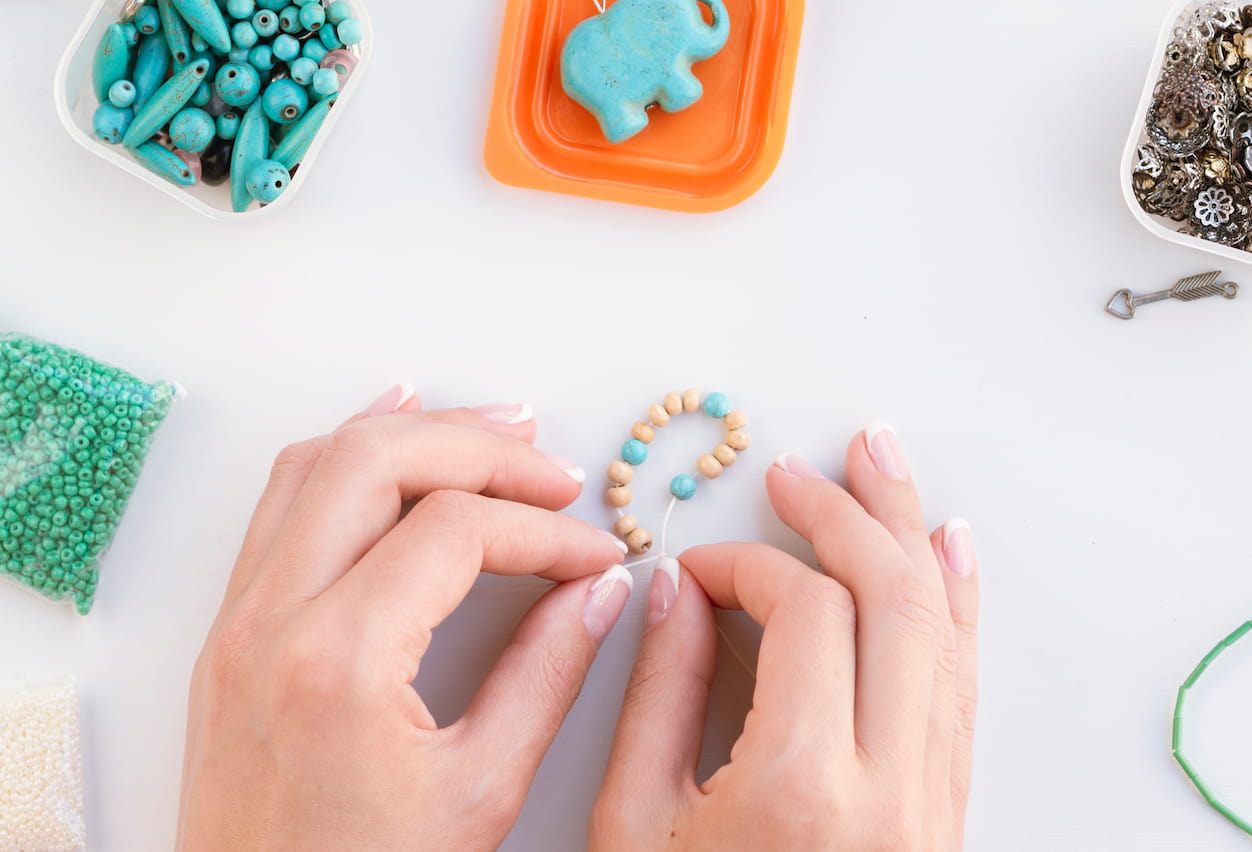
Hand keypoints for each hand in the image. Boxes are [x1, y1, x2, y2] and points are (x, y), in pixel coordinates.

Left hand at [177, 388, 632, 850]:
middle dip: (481, 448)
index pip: (457, 530)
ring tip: (488, 431)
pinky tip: (387, 436)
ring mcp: (240, 620)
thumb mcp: (479, 792)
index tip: (592, 552)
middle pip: (379, 461)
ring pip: (319, 463)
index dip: (543, 529)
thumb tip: (596, 592)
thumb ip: (547, 676)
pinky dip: (342, 456)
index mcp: (339, 662)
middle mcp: (272, 621)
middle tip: (551, 472)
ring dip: (412, 434)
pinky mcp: (231, 630)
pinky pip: (281, 504)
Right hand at [590, 424, 978, 850]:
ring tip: (883, 467)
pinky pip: (960, 687)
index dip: (748, 563)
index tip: (702, 565)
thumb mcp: (634, 823)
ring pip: (942, 632)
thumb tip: (678, 591)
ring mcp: (931, 804)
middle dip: (845, 515)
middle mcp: (890, 791)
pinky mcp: (942, 814)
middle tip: (801, 471)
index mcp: (803, 789)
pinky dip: (956, 607)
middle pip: (892, 599)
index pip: (803, 611)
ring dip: (910, 535)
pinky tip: (948, 553)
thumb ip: (658, 694)